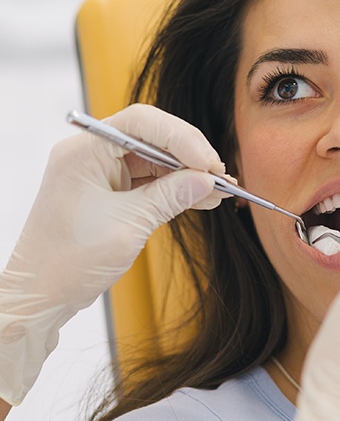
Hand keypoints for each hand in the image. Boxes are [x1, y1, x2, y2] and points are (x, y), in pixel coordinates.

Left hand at [0, 104, 226, 404]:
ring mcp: (100, 172)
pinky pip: (149, 180)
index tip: (208, 163)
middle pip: (151, 137)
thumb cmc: (67, 262)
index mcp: (84, 151)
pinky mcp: (109, 190)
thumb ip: (169, 197)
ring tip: (218, 190)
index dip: (181, 137)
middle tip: (219, 177)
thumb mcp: (128, 227)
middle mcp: (91, 154)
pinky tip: (201, 198)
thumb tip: (207, 180)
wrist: (40, 296)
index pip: (141, 123)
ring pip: (154, 159)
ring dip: (187, 174)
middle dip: (188, 155)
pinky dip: (175, 189)